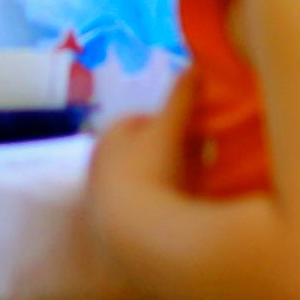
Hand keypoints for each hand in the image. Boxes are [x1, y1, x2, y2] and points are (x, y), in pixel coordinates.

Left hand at [85, 91, 189, 242]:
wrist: (133, 234)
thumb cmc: (149, 171)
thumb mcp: (169, 128)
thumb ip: (182, 97)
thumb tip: (195, 65)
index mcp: (109, 137)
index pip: (138, 121)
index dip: (167, 123)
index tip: (192, 130)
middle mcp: (100, 165)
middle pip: (139, 152)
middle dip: (168, 151)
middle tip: (199, 156)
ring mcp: (105, 198)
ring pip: (141, 181)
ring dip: (165, 180)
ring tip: (194, 186)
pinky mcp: (113, 229)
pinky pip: (142, 209)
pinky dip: (159, 206)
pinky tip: (178, 214)